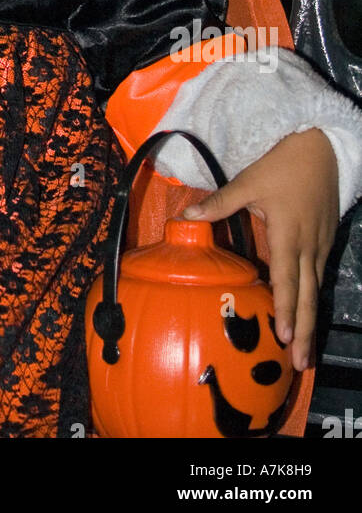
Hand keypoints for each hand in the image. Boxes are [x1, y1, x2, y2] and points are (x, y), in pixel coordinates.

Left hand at [182, 128, 339, 372]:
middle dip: (304, 332)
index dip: (286, 309)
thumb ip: (219, 204)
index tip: (285, 336)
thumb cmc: (283, 166)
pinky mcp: (325, 243)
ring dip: (310, 321)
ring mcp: (320, 247)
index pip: (287, 280)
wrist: (321, 150)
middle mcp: (308, 247)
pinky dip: (312, 301)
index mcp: (288, 236)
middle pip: (307, 297)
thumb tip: (186, 217)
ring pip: (315, 291)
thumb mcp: (248, 182)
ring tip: (304, 352)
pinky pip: (318, 278)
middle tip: (300, 363)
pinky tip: (306, 316)